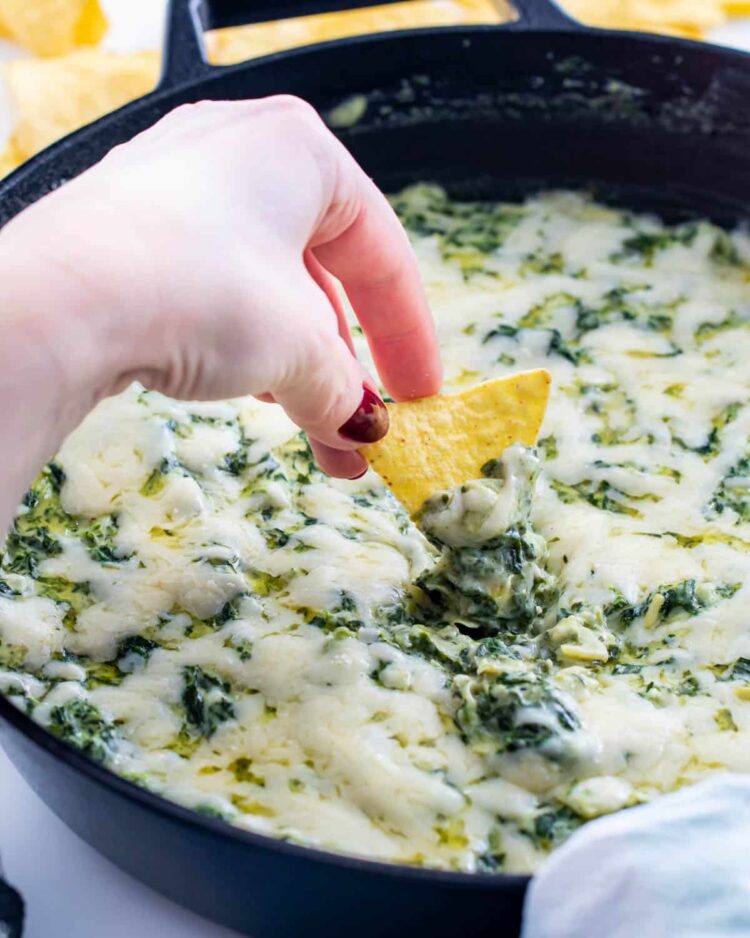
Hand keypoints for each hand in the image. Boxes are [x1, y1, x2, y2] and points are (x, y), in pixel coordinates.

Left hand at [0, 96, 440, 527]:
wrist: (58, 303)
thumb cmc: (201, 291)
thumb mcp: (297, 348)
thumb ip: (343, 389)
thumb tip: (360, 430)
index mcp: (301, 152)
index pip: (382, 253)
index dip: (410, 334)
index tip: (421, 394)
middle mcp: (240, 153)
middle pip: (321, 278)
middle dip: (344, 367)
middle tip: (359, 431)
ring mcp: (178, 187)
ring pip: (266, 290)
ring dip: (296, 368)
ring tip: (312, 434)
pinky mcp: (131, 229)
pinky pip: (213, 290)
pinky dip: (241, 347)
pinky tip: (249, 393)